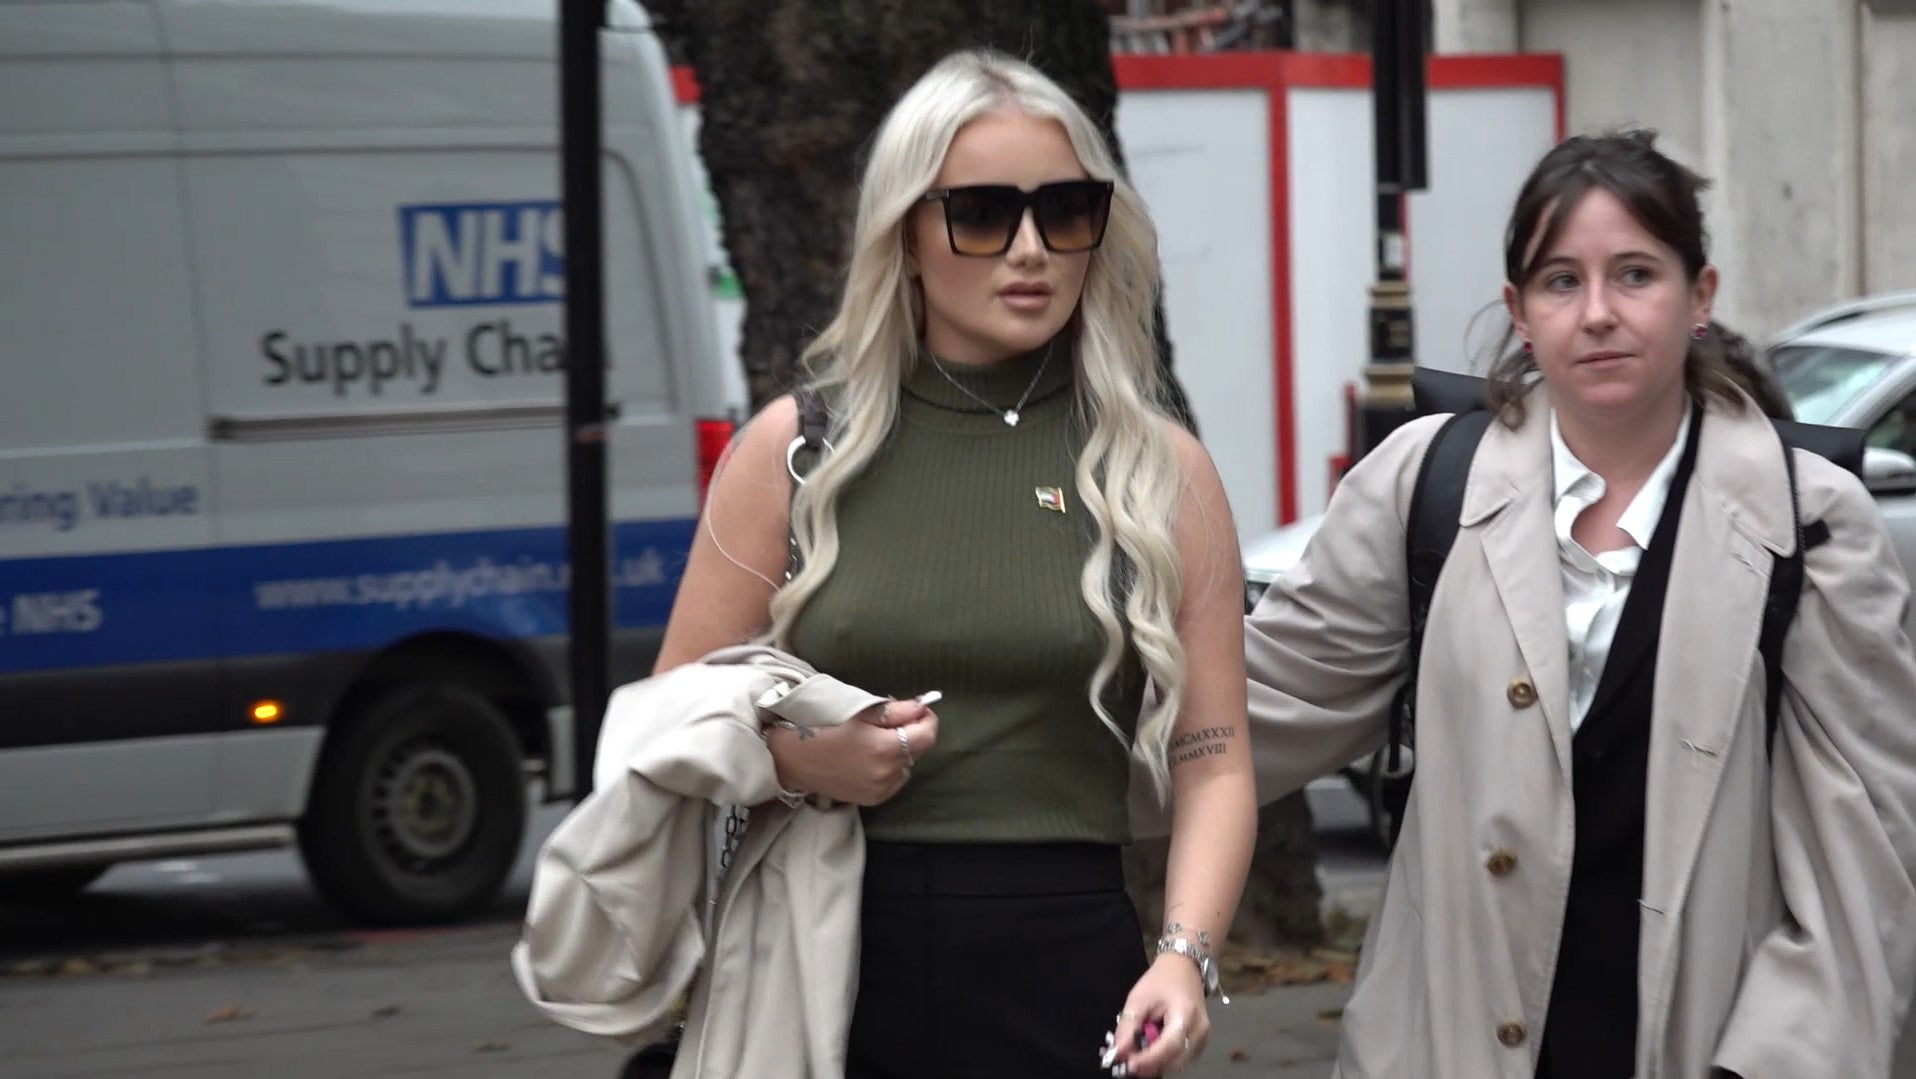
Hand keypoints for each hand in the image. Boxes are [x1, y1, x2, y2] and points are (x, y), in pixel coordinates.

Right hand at [764, 698, 937, 806]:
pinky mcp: (873, 800)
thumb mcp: (859, 712)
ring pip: (907, 766)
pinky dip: (890, 768)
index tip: (917, 710)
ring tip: (875, 741)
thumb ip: (896, 711)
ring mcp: (881, 790)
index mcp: (884, 748)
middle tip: (889, 722)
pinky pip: (895, 780)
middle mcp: (887, 773)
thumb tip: (921, 707)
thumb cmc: (822, 727)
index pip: (927, 734)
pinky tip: (870, 759)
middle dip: (911, 733)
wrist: (791, 759)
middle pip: (918, 750)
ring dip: (901, 752)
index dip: (926, 718)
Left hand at [1103, 954, 1208, 1076]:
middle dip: (1150, 1065)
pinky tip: (1152, 1049)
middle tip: (1128, 1062)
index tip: (1128, 1065)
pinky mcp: (1201, 1042)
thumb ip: (1128, 1027)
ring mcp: (1203, 1038)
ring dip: (1157, 1063)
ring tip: (1138, 1053)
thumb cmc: (1161, 980)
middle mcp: (1199, 1030)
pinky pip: (1181, 1059)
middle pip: (1175, 1060)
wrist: (1184, 967)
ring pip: (1178, 1064)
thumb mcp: (1138, 998)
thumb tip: (1118, 1052)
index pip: (1169, 1046)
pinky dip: (1165, 1059)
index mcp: (1186, 1014)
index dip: (1148, 1060)